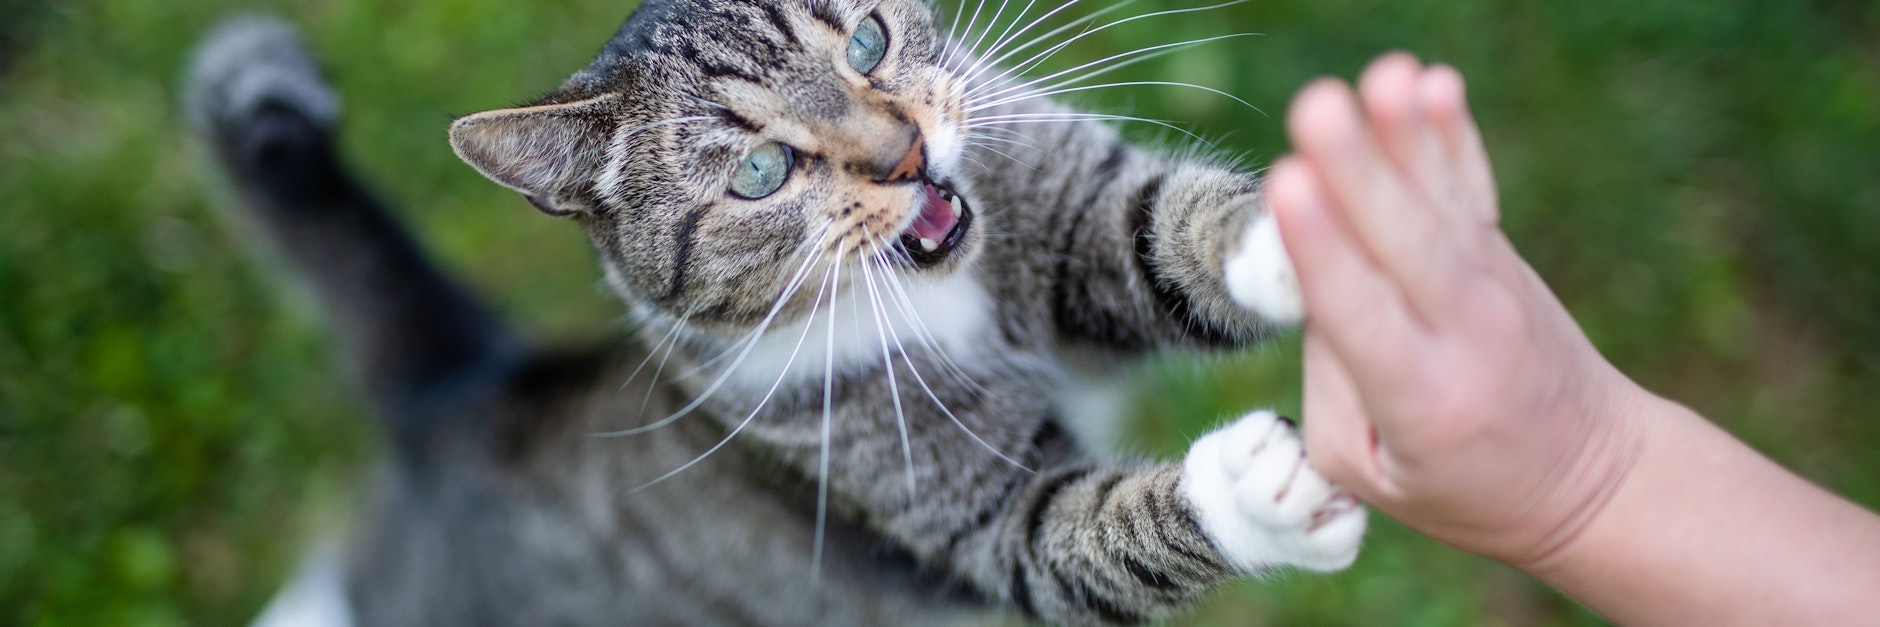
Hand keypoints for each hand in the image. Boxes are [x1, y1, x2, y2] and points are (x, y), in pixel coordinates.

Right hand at [1268, 53, 1650, 566]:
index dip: (1324, 249)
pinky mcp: (1500, 253)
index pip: (1362, 315)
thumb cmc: (1457, 484)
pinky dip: (1451, 132)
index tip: (1288, 188)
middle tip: (1317, 107)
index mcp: (1420, 400)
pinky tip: (1432, 81)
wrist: (1591, 477)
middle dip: (1358, 170)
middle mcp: (1461, 331)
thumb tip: (1311, 287)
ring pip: (1439, 199)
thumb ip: (1332, 384)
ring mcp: (1489, 284)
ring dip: (1405, 131)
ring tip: (1384, 73)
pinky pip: (1471, 184)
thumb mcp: (1369, 472)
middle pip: (1404, 240)